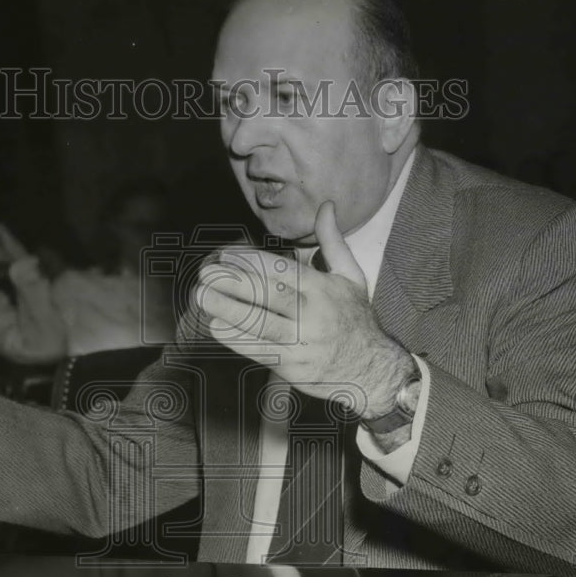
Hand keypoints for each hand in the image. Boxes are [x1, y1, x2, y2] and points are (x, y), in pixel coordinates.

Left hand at [196, 201, 413, 418]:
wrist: (372, 371)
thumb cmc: (356, 319)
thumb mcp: (351, 277)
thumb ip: (333, 241)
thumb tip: (326, 205)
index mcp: (323, 289)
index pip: (284, 272)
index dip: (253, 263)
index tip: (227, 256)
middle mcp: (312, 315)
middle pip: (269, 296)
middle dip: (235, 283)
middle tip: (206, 273)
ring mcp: (302, 343)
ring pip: (260, 325)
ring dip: (228, 310)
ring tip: (203, 296)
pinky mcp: (293, 367)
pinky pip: (260, 351)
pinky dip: (237, 339)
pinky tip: (217, 327)